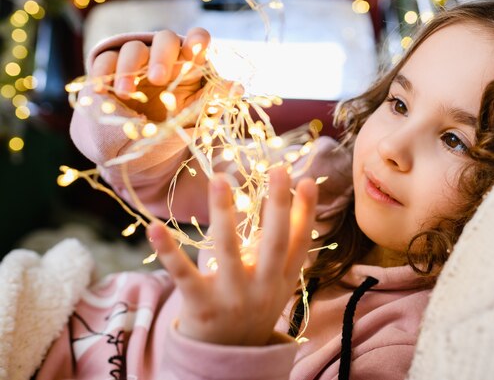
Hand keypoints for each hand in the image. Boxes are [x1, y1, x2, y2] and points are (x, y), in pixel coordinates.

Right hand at [90, 27, 239, 121]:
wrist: (131, 153)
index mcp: (188, 67)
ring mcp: (135, 64)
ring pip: (133, 48)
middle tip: (158, 79)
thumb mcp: (191, 120)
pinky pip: (104, 61)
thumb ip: (211, 103)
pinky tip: (104, 89)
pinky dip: (105, 72)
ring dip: (130, 67)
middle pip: (164, 39)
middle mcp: (162, 60)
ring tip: (127, 95)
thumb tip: (238, 87)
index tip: (195, 50)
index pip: (197, 40)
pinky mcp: (108, 71)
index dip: (197, 40)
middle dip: (162, 56)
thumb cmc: (167, 133)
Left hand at [147, 167, 317, 345]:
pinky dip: (169, 252)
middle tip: (279, 170)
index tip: (307, 181)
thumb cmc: (255, 305)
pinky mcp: (200, 305)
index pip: (300, 243)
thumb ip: (286, 248)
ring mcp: (231, 297)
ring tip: (220, 179)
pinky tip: (154, 227)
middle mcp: (262, 288)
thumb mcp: (278, 282)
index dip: (306, 213)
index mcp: (284, 280)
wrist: (230, 356)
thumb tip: (296, 202)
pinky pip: (183, 275)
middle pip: (274, 244)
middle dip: (278, 206)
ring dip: (223, 214)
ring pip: (228, 252)